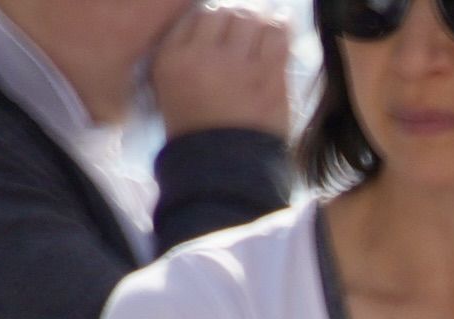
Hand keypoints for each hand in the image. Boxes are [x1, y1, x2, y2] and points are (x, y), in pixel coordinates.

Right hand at [148, 1, 291, 135]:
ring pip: (250, 19)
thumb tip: (213, 19)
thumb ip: (186, 52)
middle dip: (236, 17)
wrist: (225, 168)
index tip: (225, 27)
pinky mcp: (267, 76)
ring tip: (262, 31)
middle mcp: (201, 54)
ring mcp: (236, 64)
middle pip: (223, 12)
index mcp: (173, 57)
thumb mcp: (172, 88)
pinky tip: (281, 27)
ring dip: (259, 22)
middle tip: (245, 30)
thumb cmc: (201, 130)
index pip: (197, 14)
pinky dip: (281, 26)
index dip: (215, 17)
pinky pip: (277, 34)